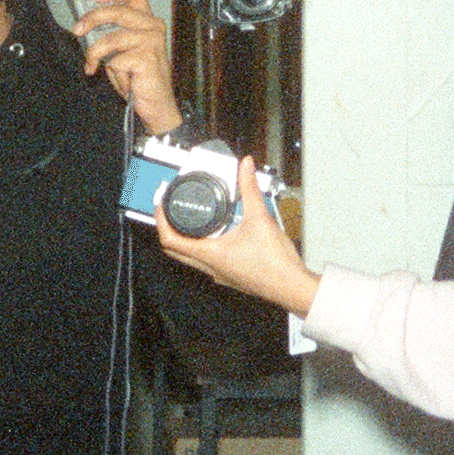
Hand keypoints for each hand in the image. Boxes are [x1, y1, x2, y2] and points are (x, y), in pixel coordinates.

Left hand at [72, 0, 180, 133]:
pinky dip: (113, 73)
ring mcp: (151, 42)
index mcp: (148, 21)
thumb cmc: (139, 77)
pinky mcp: (147, 58)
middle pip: (118, 11)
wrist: (157, 104)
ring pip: (111, 39)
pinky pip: (115, 61)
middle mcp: (153, 27)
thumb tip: (86, 24)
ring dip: (95, 54)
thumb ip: (112, 33)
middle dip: (92, 19)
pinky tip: (123, 81)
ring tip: (92, 65)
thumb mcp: (123, 49)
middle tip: (77, 30)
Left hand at [154, 155, 319, 315]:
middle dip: (168, 229)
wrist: (293, 288)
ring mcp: (220, 274)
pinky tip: (217, 233)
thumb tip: (245, 167)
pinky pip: (207, 262)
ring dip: (185, 239)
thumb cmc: (276, 263)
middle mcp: (210, 267)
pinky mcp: (231, 276)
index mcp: (210, 254)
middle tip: (168, 210)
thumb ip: (250, 188)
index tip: (160, 205)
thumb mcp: (260, 217)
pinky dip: (203, 246)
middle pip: (175, 251)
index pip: (170, 240)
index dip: (160, 220)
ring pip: (191, 258)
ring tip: (190, 218)